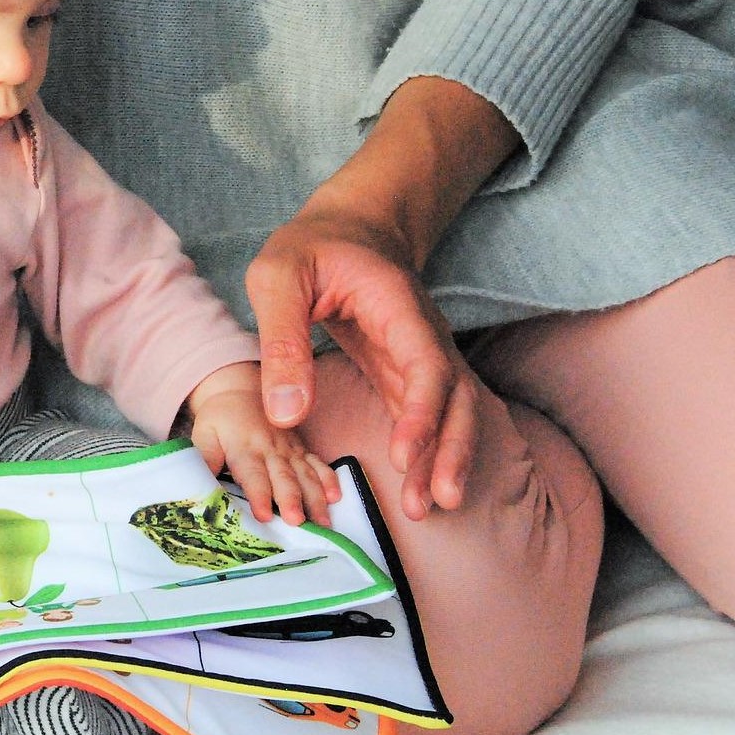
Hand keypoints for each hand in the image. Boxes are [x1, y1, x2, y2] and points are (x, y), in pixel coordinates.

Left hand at [186, 363, 340, 525]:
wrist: (241, 391)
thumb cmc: (219, 419)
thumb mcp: (204, 433)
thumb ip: (204, 458)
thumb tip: (199, 486)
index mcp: (244, 447)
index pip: (252, 474)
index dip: (259, 495)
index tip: (264, 516)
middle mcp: (271, 449)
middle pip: (284, 477)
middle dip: (292, 500)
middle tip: (298, 523)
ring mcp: (290, 449)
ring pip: (306, 474)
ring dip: (315, 498)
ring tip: (323, 523)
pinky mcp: (302, 448)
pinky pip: (318, 463)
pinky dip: (329, 479)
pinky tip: (337, 497)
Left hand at [245, 206, 480, 522]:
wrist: (350, 227)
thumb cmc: (311, 247)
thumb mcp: (279, 278)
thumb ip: (282, 340)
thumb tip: (285, 413)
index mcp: (397, 305)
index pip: (425, 363)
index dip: (421, 412)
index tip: (406, 455)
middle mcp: (422, 334)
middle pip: (455, 394)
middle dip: (451, 448)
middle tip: (437, 500)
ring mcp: (420, 355)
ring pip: (451, 410)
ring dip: (446, 458)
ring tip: (430, 507)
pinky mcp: (406, 373)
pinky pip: (428, 416)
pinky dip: (429, 452)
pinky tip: (419, 489)